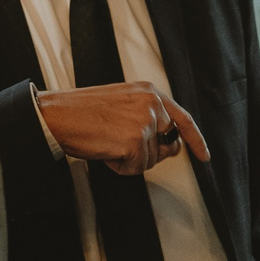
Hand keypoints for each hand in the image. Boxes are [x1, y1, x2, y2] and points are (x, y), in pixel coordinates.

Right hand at [37, 82, 209, 175]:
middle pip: (167, 145)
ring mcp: (145, 122)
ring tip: (107, 143)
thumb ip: (147, 118)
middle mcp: (152, 103)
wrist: (56, 116)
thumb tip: (169, 146)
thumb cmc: (82, 113)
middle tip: (120, 146)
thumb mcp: (122, 105)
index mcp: (149, 91)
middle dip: (149, 154)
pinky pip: (136, 168)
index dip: (194, 140)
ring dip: (129, 160)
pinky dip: (120, 167)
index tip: (203, 155)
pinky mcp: (135, 141)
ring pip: (150, 160)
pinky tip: (105, 151)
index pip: (182, 119)